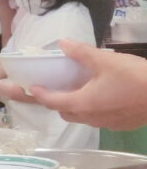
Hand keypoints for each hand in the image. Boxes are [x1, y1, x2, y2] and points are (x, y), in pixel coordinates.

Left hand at [31, 40, 146, 129]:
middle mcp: (91, 118)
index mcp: (82, 103)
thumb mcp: (107, 60)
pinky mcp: (122, 125)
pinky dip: (94, 110)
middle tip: (57, 87)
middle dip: (57, 102)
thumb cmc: (135, 78)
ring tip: (79, 90)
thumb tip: (62, 43)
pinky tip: (103, 97)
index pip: (52, 102)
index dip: (41, 94)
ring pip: (83, 118)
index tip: (33, 87)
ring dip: (76, 107)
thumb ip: (82, 53)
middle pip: (65, 113)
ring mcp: (107, 124)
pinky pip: (100, 120)